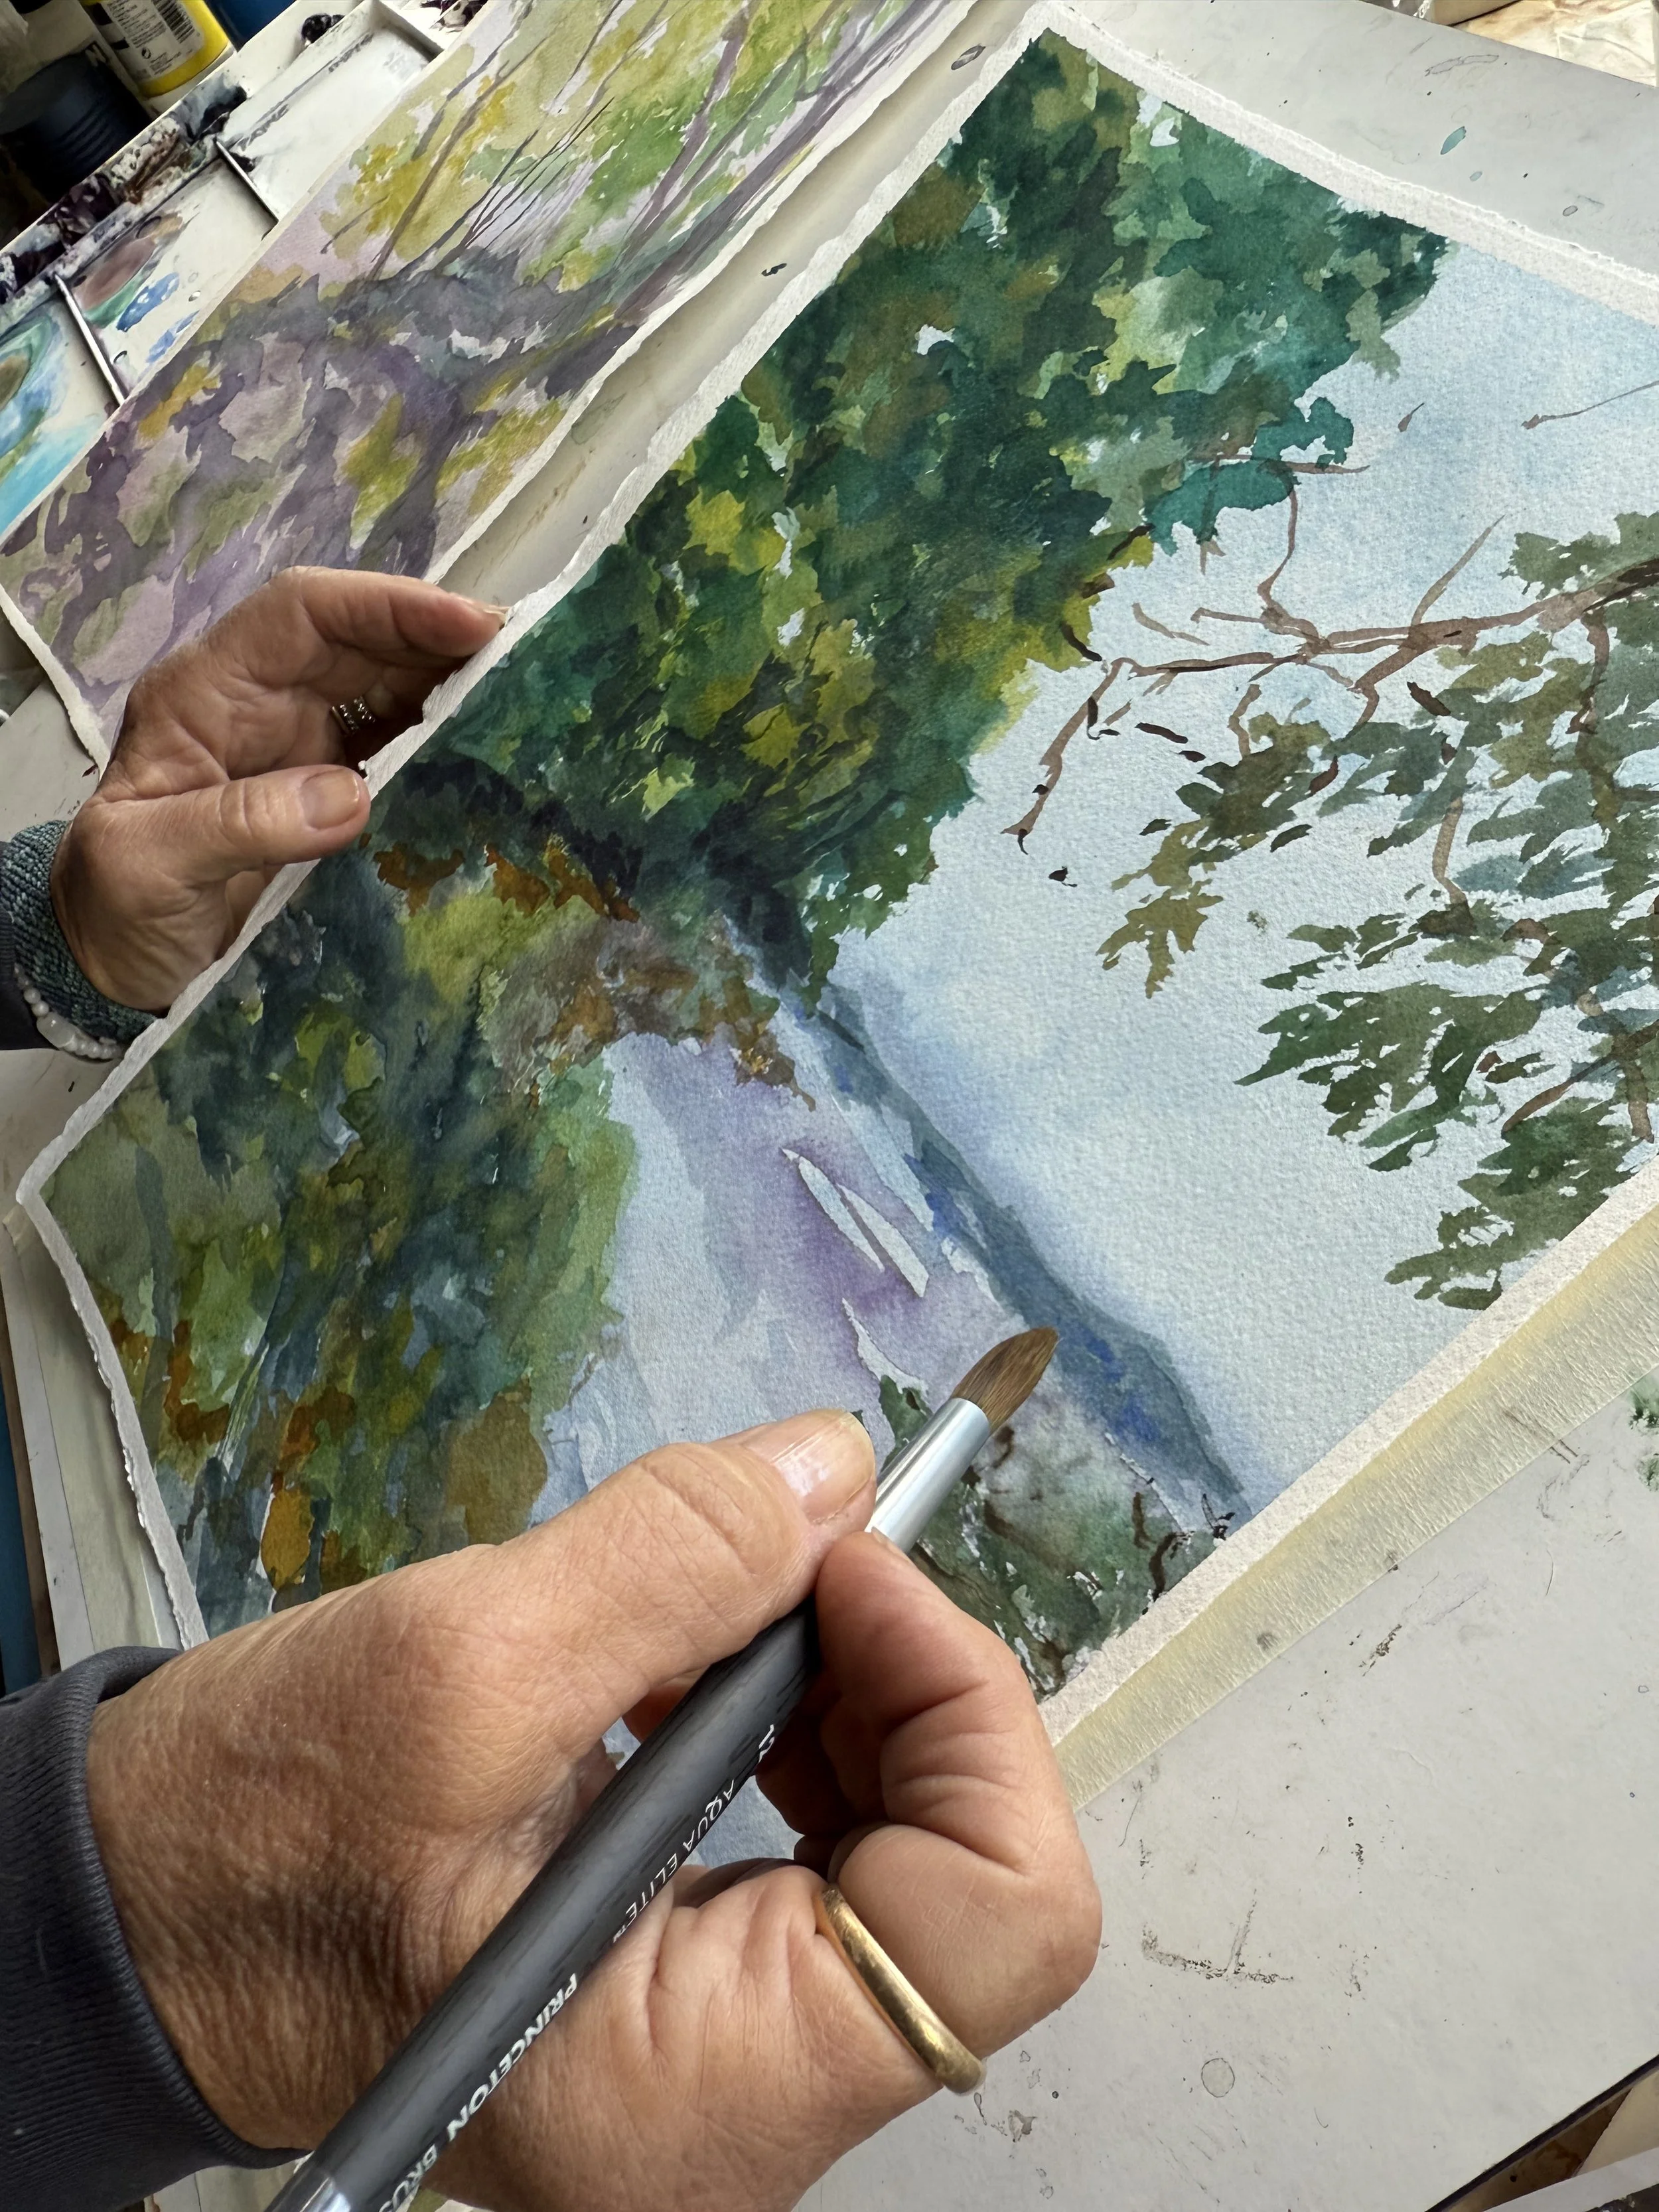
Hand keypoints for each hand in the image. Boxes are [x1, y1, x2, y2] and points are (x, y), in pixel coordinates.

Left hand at [51, 568, 504, 1012]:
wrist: (109, 969)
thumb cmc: (112, 907)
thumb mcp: (149, 863)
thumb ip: (240, 823)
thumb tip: (351, 797)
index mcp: (205, 693)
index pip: (303, 613)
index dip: (387, 607)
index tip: (467, 625)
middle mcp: (258, 705)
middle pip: (360, 643)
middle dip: (441, 644)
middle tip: (528, 662)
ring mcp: (297, 752)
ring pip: (387, 694)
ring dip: (453, 695)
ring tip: (527, 706)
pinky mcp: (327, 800)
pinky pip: (396, 757)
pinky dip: (445, 753)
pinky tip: (491, 765)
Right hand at [86, 1414, 1098, 2211]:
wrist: (135, 1921)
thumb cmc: (249, 1842)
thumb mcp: (452, 1672)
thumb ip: (670, 1562)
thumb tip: (838, 1467)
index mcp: (696, 2090)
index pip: (1000, 1919)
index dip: (965, 1707)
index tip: (849, 1566)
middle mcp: (739, 2107)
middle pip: (971, 1875)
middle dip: (907, 1678)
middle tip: (793, 1553)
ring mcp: (721, 2052)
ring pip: (911, 1847)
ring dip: (853, 1686)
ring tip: (729, 1596)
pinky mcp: (690, 1984)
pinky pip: (826, 1850)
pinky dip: (796, 1721)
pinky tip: (701, 1653)